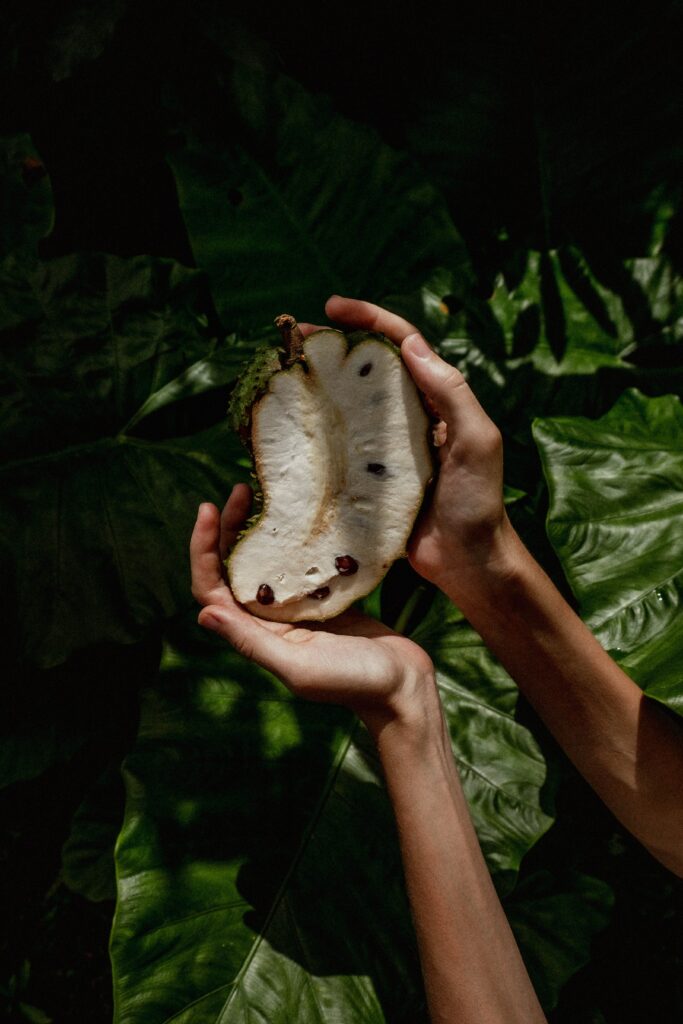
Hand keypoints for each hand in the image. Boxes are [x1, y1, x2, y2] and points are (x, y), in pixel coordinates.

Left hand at [190, 486, 437, 734]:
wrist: (403, 687)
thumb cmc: (352, 682)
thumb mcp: (299, 666)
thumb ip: (253, 643)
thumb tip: (203, 614)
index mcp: (256, 635)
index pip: (211, 589)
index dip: (202, 549)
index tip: (208, 508)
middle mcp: (269, 620)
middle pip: (232, 568)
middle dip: (227, 528)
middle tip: (239, 488)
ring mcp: (296, 609)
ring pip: (262, 562)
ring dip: (255, 529)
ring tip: (260, 492)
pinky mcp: (323, 600)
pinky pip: (296, 564)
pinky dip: (290, 539)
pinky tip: (300, 515)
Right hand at [307, 296, 517, 599]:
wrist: (468, 564)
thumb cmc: (478, 502)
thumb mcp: (477, 441)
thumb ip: (451, 392)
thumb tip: (411, 345)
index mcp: (436, 401)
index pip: (402, 344)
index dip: (369, 319)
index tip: (331, 308)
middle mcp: (407, 418)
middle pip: (366, 368)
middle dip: (332, 345)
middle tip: (292, 336)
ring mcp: (384, 449)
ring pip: (347, 406)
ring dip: (317, 386)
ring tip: (282, 373)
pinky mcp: (368, 481)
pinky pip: (337, 450)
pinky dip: (314, 435)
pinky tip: (288, 430)